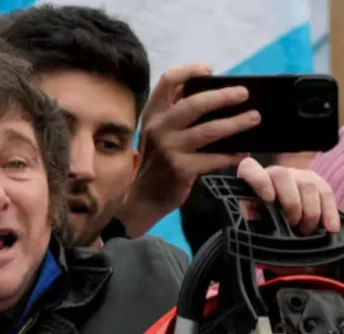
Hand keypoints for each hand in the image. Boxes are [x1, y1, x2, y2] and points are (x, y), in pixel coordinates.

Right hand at [121, 63, 259, 235]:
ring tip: (254, 118)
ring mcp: (169, 149)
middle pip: (194, 103)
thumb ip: (175, 112)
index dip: (190, 70)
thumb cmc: (157, 162)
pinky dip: (231, 155)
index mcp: (153, 114)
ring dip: (235, 124)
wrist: (145, 198)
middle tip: (244, 94)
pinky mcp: (181, 169)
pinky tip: (243, 153)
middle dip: (223, 96)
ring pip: (209, 131)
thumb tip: (210, 93)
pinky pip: (213, 159)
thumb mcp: (157, 133)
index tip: (210, 70)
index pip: (168, 81)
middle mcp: (159, 128)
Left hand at [236, 157, 340, 234]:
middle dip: (290, 204)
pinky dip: (328, 213)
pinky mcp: (317, 182)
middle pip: (283, 176)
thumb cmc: (261, 219)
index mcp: (253, 179)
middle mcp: (275, 173)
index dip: (259, 181)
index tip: (268, 199)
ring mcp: (298, 176)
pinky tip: (330, 228)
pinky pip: (326, 194)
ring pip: (307, 185)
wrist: (280, 219)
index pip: (249, 168)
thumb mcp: (252, 218)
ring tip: (304, 231)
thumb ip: (249, 214)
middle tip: (292, 224)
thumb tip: (253, 217)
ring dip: (309, 212)